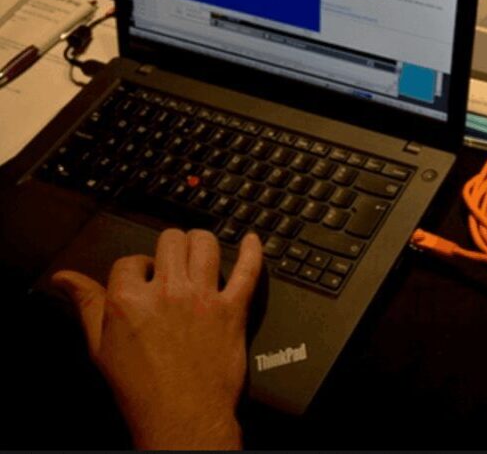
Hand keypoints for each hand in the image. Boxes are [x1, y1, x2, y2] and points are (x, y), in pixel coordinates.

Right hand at [51, 229, 262, 449]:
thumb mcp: (100, 347)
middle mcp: (167, 291)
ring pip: (205, 244)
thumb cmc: (140, 390)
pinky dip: (252, 251)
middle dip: (169, 247)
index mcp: (129, 299)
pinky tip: (251, 241)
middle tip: (172, 261)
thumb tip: (64, 279)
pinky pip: (247, 270)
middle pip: (170, 240)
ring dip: (201, 242)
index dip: (136, 268)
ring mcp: (203, 298)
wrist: (181, 417)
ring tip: (199, 249)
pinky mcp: (233, 309)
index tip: (142, 279)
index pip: (130, 260)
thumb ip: (86, 305)